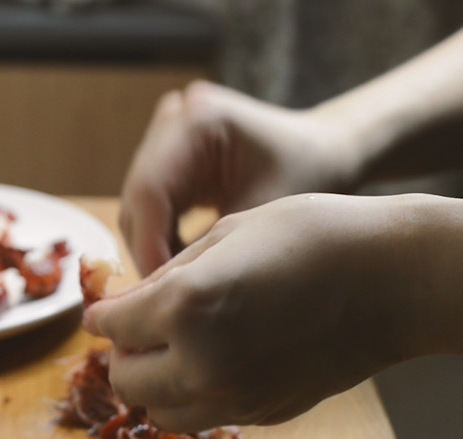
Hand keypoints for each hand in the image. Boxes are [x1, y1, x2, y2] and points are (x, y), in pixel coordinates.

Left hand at [84, 193, 439, 431]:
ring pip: (158, 411)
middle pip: (125, 378)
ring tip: (170, 350)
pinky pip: (201, 417)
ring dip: (152, 383)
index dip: (102, 313)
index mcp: (184, 307)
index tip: (105, 308)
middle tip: (136, 329)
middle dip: (122, 352)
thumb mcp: (224, 236)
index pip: (111, 326)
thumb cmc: (311, 237)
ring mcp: (233, 396)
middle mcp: (201, 362)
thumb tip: (124, 303)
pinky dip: (190, 397)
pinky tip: (210, 363)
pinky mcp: (262, 414)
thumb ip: (165, 277)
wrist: (393, 279)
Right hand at [121, 81, 360, 275]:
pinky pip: (148, 202)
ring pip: (137, 203)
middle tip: (165, 295)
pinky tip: (180, 260)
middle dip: (148, 247)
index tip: (160, 291)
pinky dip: (160, 233)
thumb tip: (167, 293)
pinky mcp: (167, 152)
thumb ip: (212, 249)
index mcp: (200, 121)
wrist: (325, 149)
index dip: (149, 243)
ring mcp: (167, 133)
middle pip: (137, 197)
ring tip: (175, 281)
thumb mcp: (263, 215)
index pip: (150, 191)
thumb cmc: (309, 175)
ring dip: (150, 243)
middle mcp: (174, 119)